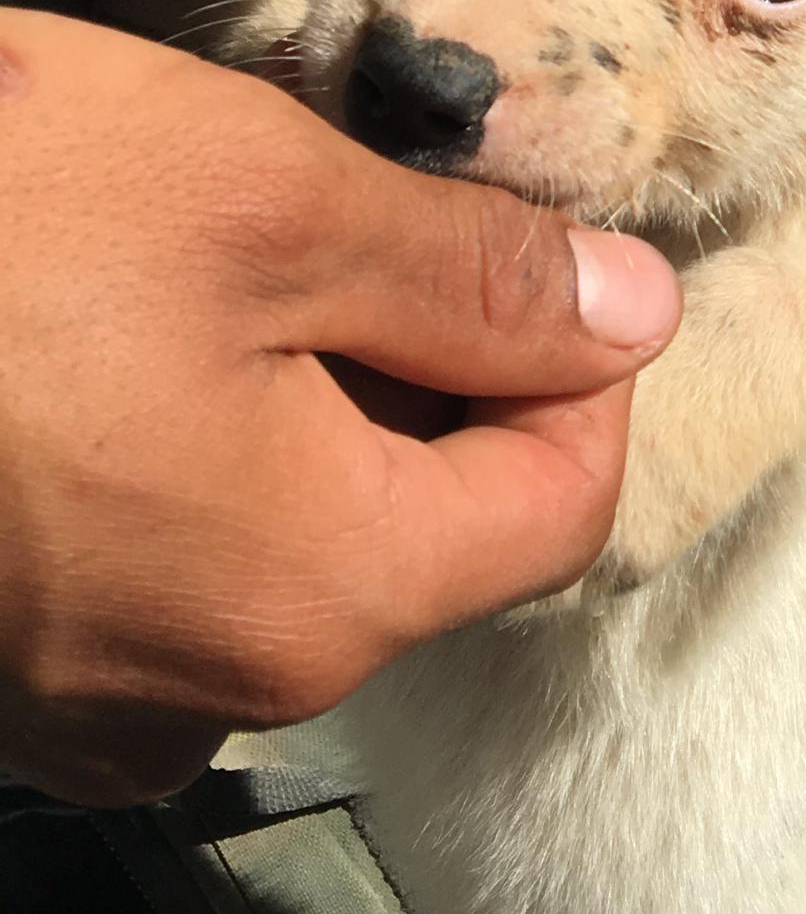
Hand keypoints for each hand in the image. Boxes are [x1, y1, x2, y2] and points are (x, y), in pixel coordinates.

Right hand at [0, 10, 681, 803]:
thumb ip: (472, 278)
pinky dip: (155, 464)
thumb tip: (631, 315)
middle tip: (329, 225)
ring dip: (279, 412)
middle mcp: (202, 701)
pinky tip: (83, 347)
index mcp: (318, 595)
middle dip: (411, 374)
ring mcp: (66, 710)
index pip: (558, 504)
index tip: (519, 253)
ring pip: (268, 551)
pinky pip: (135, 577)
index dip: (574, 367)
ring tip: (184, 269)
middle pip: (412, 533)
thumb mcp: (265, 203)